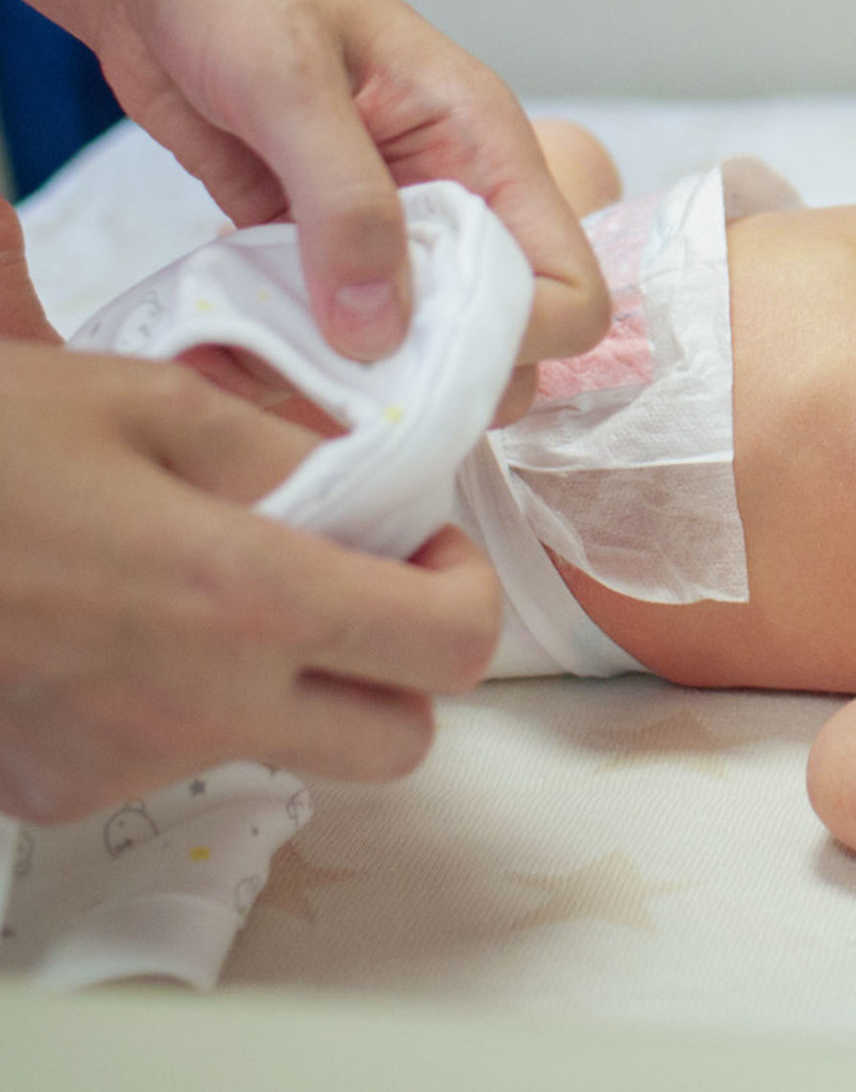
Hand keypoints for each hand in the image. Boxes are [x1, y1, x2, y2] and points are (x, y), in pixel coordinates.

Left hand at [0, 0, 605, 386]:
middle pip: (492, 329)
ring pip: (402, 336)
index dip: (524, 340)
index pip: (566, 278)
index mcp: (480, 140)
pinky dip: (285, 355)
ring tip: (268, 392)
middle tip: (347, 407)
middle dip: (432, 379)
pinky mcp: (297, 230)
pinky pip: (317, 319)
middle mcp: (443, 187)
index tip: (436, 373)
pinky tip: (234, 367)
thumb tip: (388, 337)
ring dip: (347, 379)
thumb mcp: (291, 83)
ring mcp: (371, 214)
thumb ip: (347, 207)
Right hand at [0, 329, 501, 822]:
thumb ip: (286, 446)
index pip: (447, 646)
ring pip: (283, 754)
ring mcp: (120, 765)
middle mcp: (196, 708)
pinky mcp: (56, 790)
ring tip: (221, 584)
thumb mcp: (150, 402)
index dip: (464, 589)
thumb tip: (372, 464)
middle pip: (393, 741)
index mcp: (243, 600)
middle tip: (359, 580)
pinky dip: (183, 702)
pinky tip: (127, 623)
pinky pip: (170, 760)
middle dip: (401, 665)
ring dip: (291, 685)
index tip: (426, 544)